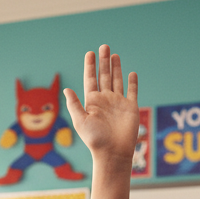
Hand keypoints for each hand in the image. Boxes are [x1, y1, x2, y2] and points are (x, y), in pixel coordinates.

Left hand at [63, 45, 139, 162]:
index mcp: (92, 102)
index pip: (91, 79)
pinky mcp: (131, 107)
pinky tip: (131, 73)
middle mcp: (105, 100)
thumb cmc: (95, 139)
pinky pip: (132, 91)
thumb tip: (67, 89)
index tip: (89, 53)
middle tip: (103, 46)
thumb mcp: (80, 121)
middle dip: (103, 61)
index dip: (90, 66)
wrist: (113, 152)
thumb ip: (74, 105)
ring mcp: (118, 102)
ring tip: (114, 54)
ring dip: (116, 68)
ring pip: (117, 80)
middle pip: (104, 76)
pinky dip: (132, 82)